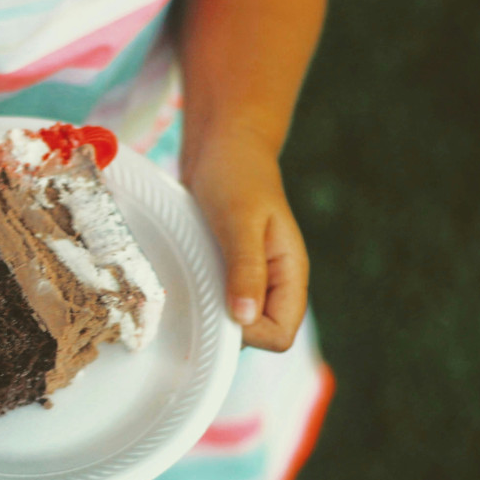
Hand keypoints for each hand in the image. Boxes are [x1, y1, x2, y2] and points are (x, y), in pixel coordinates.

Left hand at [186, 135, 308, 351]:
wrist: (223, 144)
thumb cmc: (235, 174)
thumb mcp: (239, 220)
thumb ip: (245, 268)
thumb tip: (246, 319)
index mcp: (290, 272)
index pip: (280, 335)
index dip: (249, 332)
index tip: (219, 303)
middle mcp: (275, 282)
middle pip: (259, 336)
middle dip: (228, 326)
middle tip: (201, 287)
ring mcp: (253, 278)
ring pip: (237, 323)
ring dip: (213, 312)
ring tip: (195, 276)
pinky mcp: (230, 270)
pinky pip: (220, 303)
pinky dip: (204, 297)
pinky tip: (189, 275)